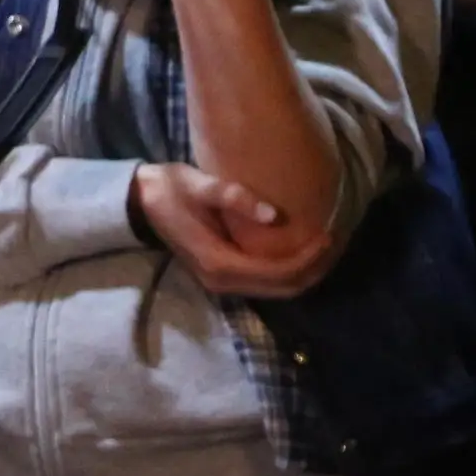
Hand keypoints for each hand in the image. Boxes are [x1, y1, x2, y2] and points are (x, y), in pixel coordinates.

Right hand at [136, 162, 336, 298]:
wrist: (140, 202)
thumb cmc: (170, 189)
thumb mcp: (199, 185)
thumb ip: (233, 197)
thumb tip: (274, 214)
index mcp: (219, 262)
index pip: (277, 271)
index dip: (307, 258)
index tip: (328, 234)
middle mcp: (222, 281)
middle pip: (283, 288)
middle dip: (314, 269)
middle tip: (335, 242)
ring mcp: (222, 283)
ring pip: (277, 289)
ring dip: (304, 273)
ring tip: (324, 247)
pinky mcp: (223, 276)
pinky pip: (267, 283)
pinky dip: (289, 272)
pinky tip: (301, 252)